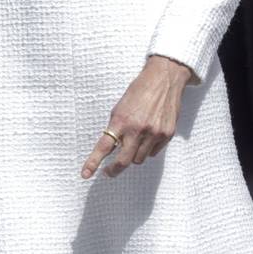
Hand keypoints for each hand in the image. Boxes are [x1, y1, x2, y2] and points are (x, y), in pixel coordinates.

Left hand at [82, 55, 192, 180]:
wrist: (164, 79)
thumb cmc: (139, 91)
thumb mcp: (121, 107)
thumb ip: (117, 128)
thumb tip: (113, 148)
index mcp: (122, 120)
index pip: (104, 146)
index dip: (93, 162)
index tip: (85, 174)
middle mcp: (138, 129)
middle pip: (124, 161)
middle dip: (114, 169)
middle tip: (109, 171)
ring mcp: (154, 133)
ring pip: (139, 159)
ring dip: (133, 155)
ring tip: (134, 142)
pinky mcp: (167, 135)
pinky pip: (153, 153)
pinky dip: (148, 149)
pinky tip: (149, 135)